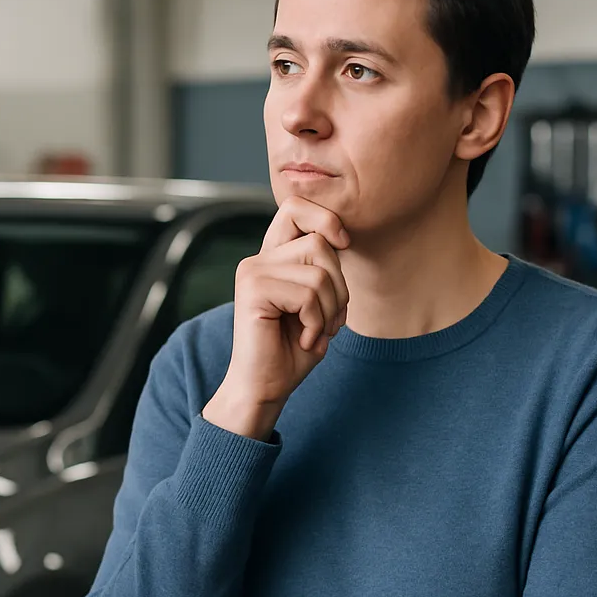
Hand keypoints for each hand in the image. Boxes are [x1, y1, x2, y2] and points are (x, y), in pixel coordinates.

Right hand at [204, 196, 349, 440]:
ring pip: (319, 272)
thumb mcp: (318, 302)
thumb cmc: (293, 349)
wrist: (266, 387)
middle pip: (320, 243)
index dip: (325, 218)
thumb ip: (323, 269)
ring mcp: (253, 273)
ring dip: (330, 310)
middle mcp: (258, 259)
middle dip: (339, 285)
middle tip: (329, 319)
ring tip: (316, 331)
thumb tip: (341, 239)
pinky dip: (317, 322)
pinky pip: (307, 294)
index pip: (296, 208)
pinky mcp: (253, 290)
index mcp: (273, 257)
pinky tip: (305, 338)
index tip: (344, 243)